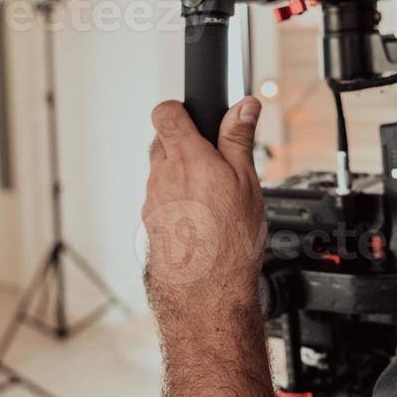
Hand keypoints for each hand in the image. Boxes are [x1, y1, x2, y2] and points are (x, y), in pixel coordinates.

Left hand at [142, 98, 264, 326]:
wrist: (206, 291)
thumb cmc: (229, 237)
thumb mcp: (246, 180)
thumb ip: (239, 139)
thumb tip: (245, 105)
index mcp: (186, 157)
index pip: (165, 113)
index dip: (178, 109)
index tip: (192, 115)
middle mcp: (162, 175)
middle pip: (163, 143)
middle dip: (184, 145)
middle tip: (212, 161)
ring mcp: (152, 200)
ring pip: (162, 174)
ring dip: (181, 177)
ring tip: (212, 198)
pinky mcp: (149, 223)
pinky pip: (161, 201)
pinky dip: (177, 204)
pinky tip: (200, 220)